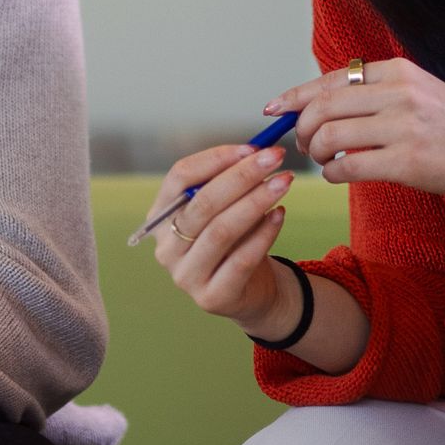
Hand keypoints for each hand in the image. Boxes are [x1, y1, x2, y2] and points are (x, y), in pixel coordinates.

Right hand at [143, 143, 298, 333]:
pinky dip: (264, 233)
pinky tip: (280, 214)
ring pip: (221, 230)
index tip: (252, 147)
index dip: (215, 158)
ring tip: (283, 182)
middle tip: (274, 157)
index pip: (179, 177)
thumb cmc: (235, 240)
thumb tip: (257, 150)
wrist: (249, 291)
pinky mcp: (212, 297)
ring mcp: (186, 276)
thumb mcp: (226, 209)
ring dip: (256, 201)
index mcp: (160, 217)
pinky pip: (241, 259)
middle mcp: (166, 247)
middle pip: (202, 203)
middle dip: (242, 175)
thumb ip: (231, 182)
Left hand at [267, 58, 444, 200]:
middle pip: (323, 106)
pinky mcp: (406, 162)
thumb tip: (323, 103)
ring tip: (322, 161)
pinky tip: (338, 175)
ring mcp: (402, 126)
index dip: (297, 95)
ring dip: (315, 152)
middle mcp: (398, 92)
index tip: (276, 109)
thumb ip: (378, 91)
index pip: (332, 79)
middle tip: (304, 144)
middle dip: (302, 128)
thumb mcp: (420, 92)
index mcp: (398, 71)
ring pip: (329, 136)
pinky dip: (332, 174)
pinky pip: (347, 168)